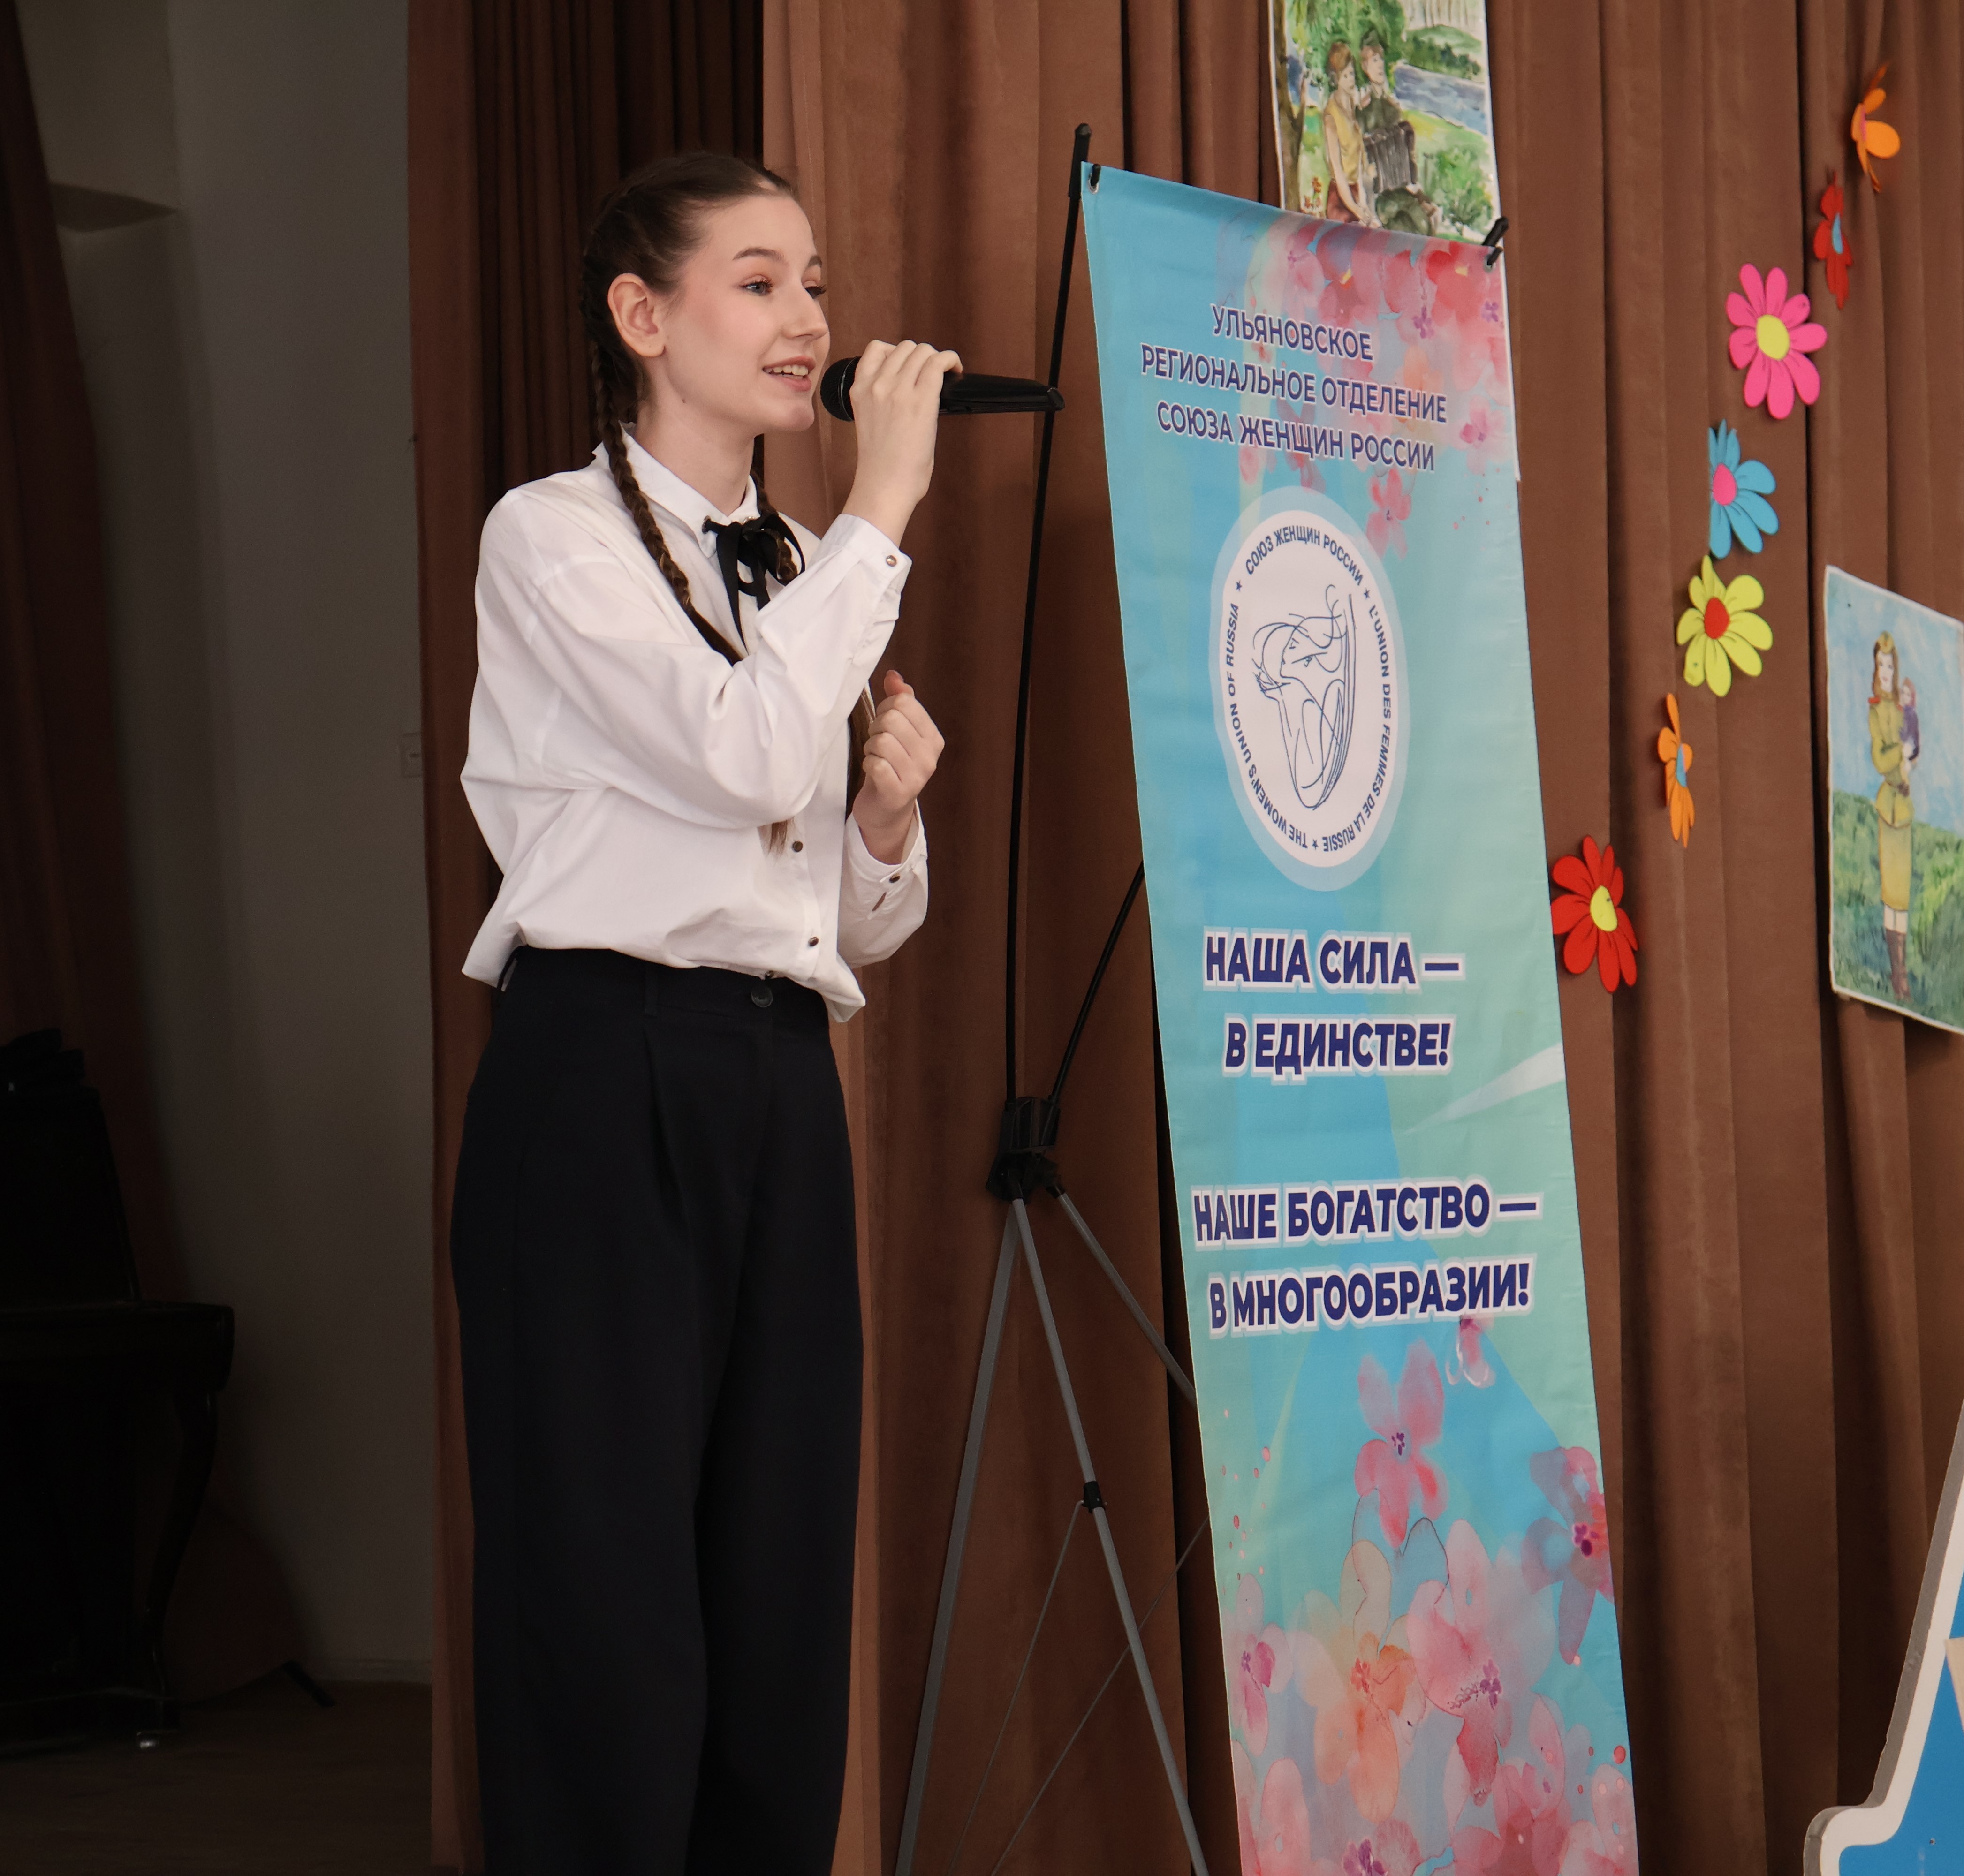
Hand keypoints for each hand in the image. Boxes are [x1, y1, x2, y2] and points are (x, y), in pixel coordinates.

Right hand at [839, 340, 961, 546]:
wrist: (884, 486)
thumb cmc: (881, 466)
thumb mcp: (869, 422)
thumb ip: (881, 400)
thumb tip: (907, 389)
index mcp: (860, 390)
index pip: (876, 349)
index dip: (897, 353)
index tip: (909, 367)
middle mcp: (877, 384)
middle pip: (904, 348)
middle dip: (921, 357)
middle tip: (931, 375)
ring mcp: (899, 389)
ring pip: (922, 351)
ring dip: (936, 359)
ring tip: (945, 374)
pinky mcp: (922, 400)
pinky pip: (939, 362)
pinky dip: (951, 360)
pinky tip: (956, 369)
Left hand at [852, 669, 942, 863]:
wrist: (886, 810)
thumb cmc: (891, 764)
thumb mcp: (899, 732)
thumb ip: (899, 702)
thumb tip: (893, 675)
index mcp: (933, 737)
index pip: (904, 701)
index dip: (886, 708)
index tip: (885, 725)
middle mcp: (930, 757)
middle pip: (892, 718)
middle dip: (876, 728)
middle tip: (877, 744)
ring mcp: (916, 777)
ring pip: (881, 740)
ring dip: (871, 748)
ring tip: (876, 758)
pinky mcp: (898, 793)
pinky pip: (875, 764)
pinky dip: (868, 764)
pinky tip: (873, 772)